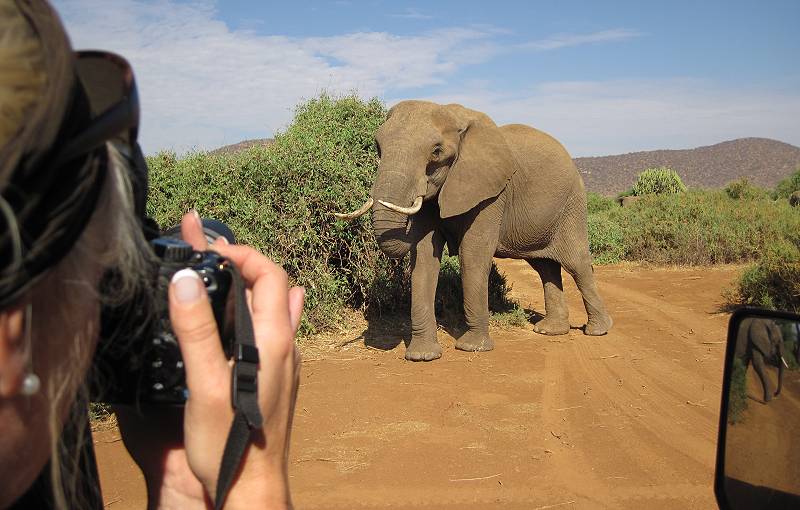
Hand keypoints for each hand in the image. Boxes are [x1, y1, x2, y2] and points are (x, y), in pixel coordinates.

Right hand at [116, 211, 303, 508]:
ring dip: (249, 283)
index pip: (270, 274)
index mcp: (274, 340)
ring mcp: (285, 362)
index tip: (209, 247)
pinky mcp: (277, 376)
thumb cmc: (230, 442)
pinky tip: (245, 315)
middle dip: (242, 260)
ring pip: (275, 306)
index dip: (242, 253)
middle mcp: (286, 346)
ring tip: (219, 272)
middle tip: (207, 251)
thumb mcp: (204, 384)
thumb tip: (184, 279)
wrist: (254, 486)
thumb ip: (197, 330)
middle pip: (273, 285)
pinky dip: (256, 308)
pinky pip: (274, 328)